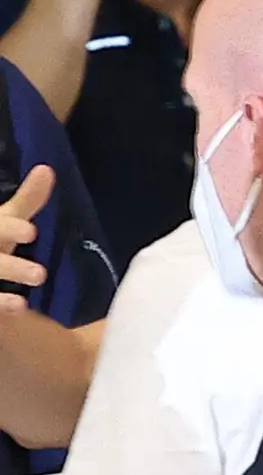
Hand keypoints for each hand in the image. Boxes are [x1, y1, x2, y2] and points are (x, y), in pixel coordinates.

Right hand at [0, 162, 50, 299]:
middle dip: (11, 263)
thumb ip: (26, 200)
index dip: (10, 228)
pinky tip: (20, 305)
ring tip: (39, 279)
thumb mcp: (6, 220)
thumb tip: (47, 169)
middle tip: (40, 272)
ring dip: (11, 274)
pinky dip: (1, 303)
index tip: (31, 232)